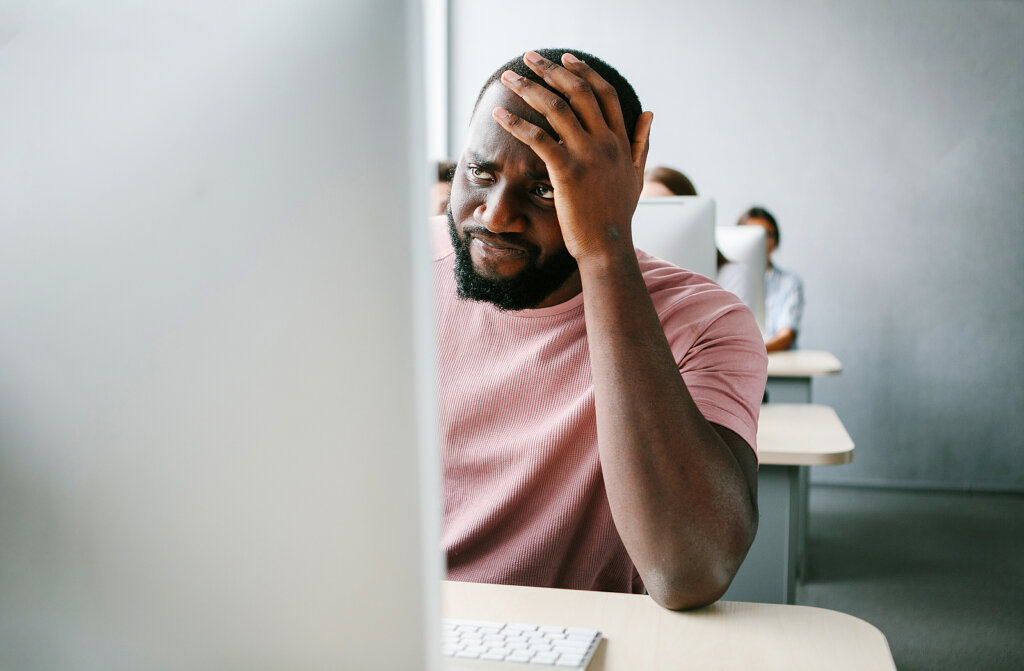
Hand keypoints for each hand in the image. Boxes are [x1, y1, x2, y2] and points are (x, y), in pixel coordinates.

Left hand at [493, 51, 653, 262]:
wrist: (607, 246)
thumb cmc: (617, 215)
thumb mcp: (636, 175)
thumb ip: (641, 143)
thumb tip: (649, 113)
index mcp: (621, 142)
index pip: (605, 94)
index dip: (585, 73)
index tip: (566, 59)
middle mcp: (606, 143)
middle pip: (579, 92)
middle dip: (552, 70)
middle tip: (530, 57)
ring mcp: (587, 156)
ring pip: (557, 108)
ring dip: (529, 87)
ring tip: (509, 77)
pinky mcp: (567, 172)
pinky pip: (539, 138)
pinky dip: (517, 123)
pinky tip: (500, 114)